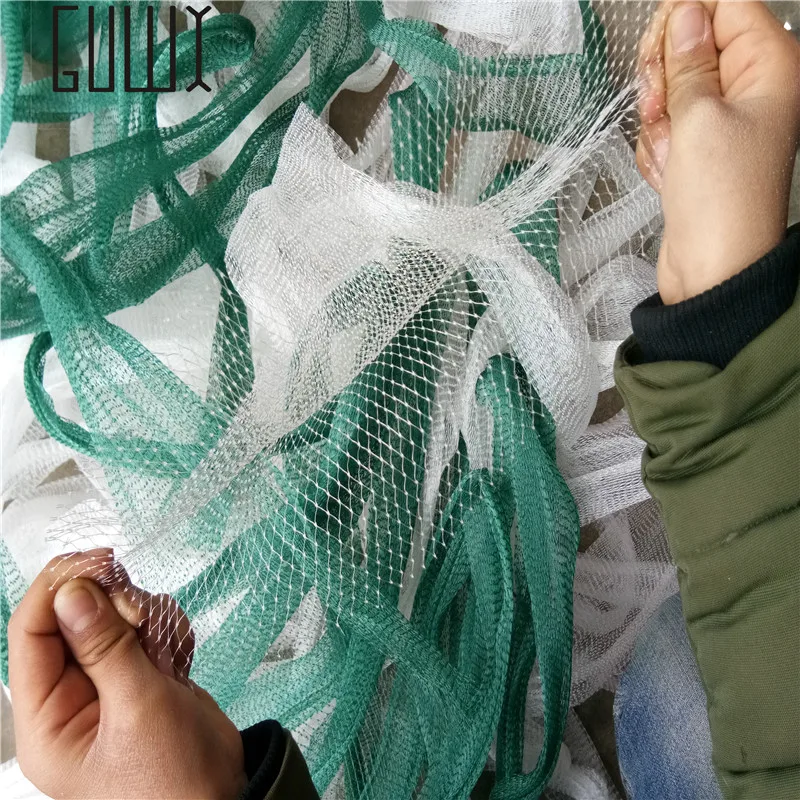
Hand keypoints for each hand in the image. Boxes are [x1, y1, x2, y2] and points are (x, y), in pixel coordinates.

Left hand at [8, 549, 245, 799]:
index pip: (30, 634)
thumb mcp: (137, 709)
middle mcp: (71, 699)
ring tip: (167, 649)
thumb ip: (105, 647)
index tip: (94, 561)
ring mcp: (109, 686)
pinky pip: (144, 631)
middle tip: (140, 612)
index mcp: (48, 719)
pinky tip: (180, 657)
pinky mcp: (142, 678)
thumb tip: (72, 592)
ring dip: (145, 619)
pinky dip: (166, 632)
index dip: (57, 590)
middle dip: (112, 606)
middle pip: (74, 619)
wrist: (229, 799)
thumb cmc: (174, 779)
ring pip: (113, 619)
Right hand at [637, 0, 799, 303]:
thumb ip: (688, 60)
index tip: (661, 47)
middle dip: (665, 74)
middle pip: (693, 44)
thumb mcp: (697, 116)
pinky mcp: (699, 149)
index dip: (684, 18)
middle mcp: (751, 89)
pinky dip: (658, 146)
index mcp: (769, 66)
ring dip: (658, 119)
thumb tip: (684, 17)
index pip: (725, 5)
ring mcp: (723, 121)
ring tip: (670, 149)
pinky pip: (665, 126)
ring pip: (672, 89)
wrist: (711, 266)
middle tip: (660, 101)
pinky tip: (668, 170)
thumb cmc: (722, 200)